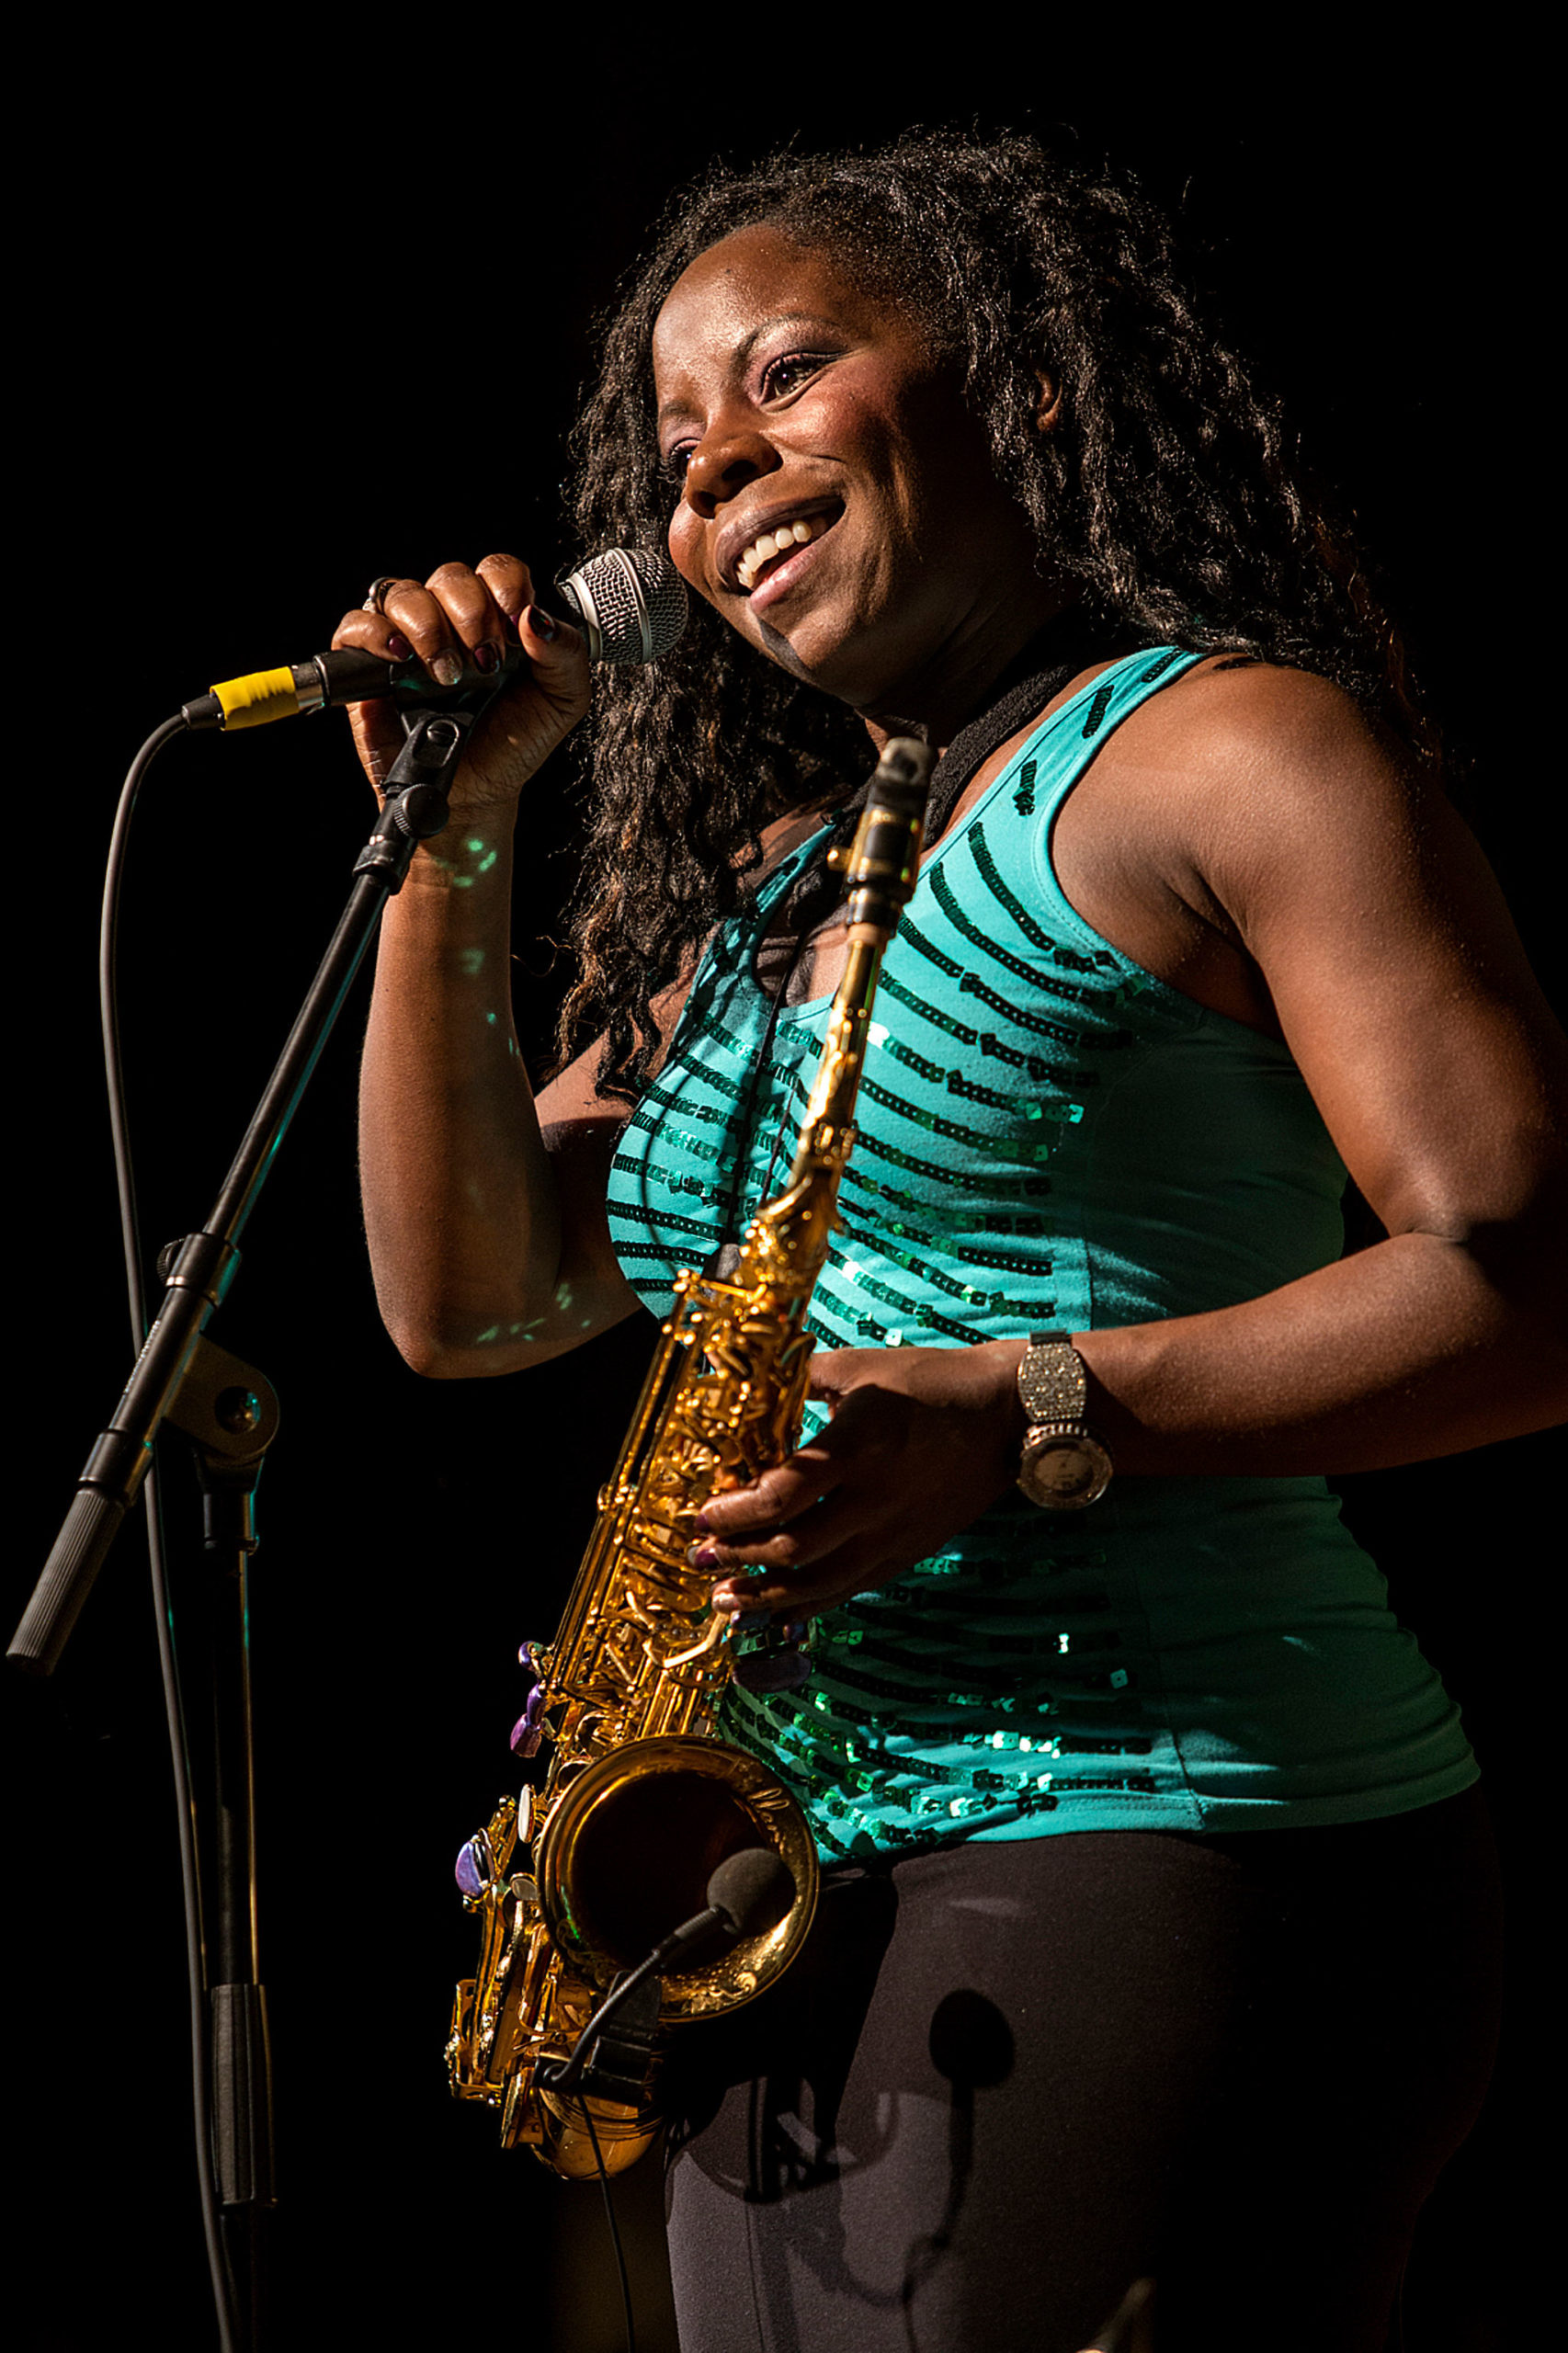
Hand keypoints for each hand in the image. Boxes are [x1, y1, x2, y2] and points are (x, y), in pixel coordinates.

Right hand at [330, 554, 589, 812]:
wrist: (477, 795)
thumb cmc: (514, 744)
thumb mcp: (562, 701)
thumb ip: (565, 653)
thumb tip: (536, 617)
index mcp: (497, 618)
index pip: (497, 570)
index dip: (506, 588)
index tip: (515, 630)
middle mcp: (450, 621)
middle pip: (450, 576)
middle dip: (472, 615)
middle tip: (486, 665)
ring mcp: (407, 641)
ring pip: (404, 593)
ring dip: (430, 628)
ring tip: (448, 676)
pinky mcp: (368, 666)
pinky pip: (356, 625)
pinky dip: (376, 634)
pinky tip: (401, 660)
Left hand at [697, 1339, 1028, 1620]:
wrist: (1007, 1412)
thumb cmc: (928, 1381)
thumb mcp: (859, 1366)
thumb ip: (797, 1381)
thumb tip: (739, 1390)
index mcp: (860, 1443)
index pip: (784, 1494)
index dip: (735, 1512)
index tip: (703, 1515)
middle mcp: (877, 1495)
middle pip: (793, 1547)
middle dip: (738, 1557)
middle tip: (701, 1558)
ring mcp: (895, 1531)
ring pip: (821, 1582)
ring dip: (766, 1596)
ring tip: (725, 1600)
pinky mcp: (909, 1551)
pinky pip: (853, 1589)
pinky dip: (812, 1606)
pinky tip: (778, 1612)